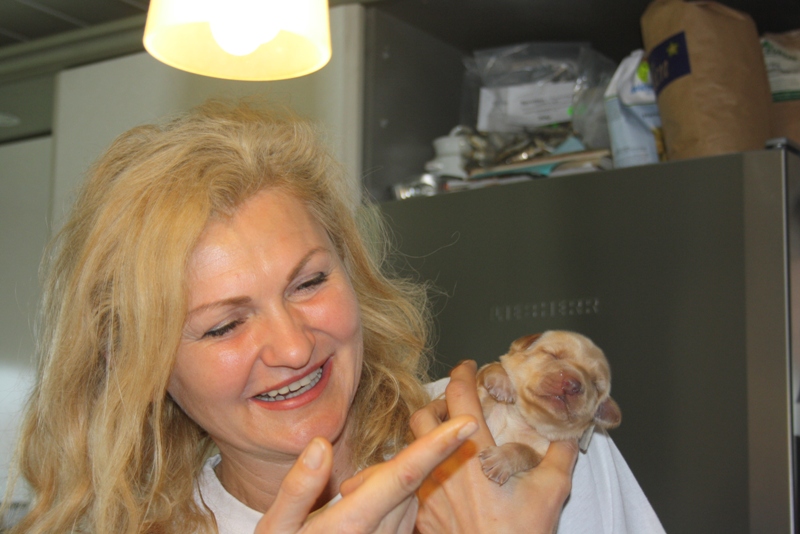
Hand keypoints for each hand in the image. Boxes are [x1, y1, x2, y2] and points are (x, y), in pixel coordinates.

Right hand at [254, 415, 477, 533]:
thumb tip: (321, 444)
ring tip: (345, 506)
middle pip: (405, 481)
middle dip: (389, 467)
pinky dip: (392, 505)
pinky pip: (404, 518)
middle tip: (343, 490)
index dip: (437, 446)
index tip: (467, 423)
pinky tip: (359, 520)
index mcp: (354, 523)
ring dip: (391, 487)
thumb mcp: (277, 528)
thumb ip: (298, 487)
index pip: (403, 475)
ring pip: (409, 499)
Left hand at [410, 361, 578, 533]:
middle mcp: (445, 464)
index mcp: (475, 450)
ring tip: (449, 436)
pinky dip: (426, 465)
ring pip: (412, 444)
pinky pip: (414, 476)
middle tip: (457, 403)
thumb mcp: (552, 490)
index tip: (469, 367)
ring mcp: (428, 487)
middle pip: (423, 413)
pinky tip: (446, 474)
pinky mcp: (422, 510)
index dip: (463, 373)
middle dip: (438, 402)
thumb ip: (560, 455)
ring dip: (428, 432)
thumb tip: (566, 434)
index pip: (460, 394)